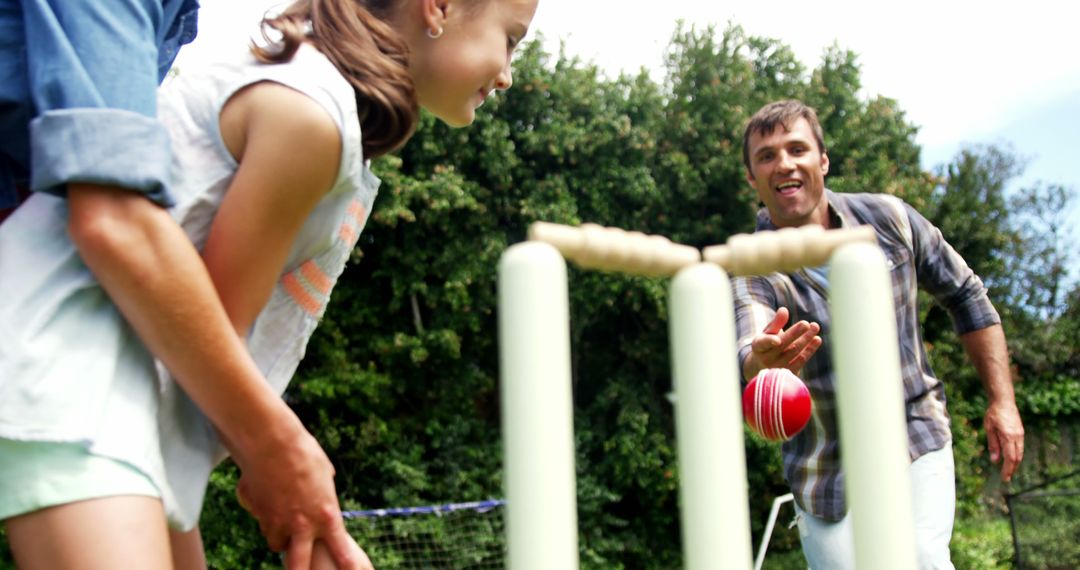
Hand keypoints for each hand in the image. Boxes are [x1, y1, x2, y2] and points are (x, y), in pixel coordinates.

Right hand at [232, 414, 364, 568]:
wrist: (271, 440)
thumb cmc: (304, 452)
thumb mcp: (324, 474)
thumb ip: (325, 493)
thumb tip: (323, 499)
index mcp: (326, 514)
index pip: (340, 550)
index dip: (346, 564)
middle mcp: (302, 524)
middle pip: (299, 565)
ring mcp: (277, 521)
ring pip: (277, 544)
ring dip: (281, 539)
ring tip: (285, 526)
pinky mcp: (258, 513)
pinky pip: (262, 524)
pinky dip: (266, 519)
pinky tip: (268, 502)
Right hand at [749, 307, 821, 374]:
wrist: (763, 366)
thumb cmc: (766, 345)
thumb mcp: (768, 333)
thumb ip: (776, 322)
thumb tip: (784, 310)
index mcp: (759, 347)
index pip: (764, 344)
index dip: (770, 342)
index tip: (777, 340)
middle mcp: (766, 359)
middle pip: (783, 345)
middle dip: (795, 334)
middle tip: (806, 324)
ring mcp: (778, 368)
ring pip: (794, 351)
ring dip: (806, 339)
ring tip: (815, 327)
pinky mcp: (789, 373)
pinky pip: (801, 360)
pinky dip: (810, 350)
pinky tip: (817, 340)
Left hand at [984, 400, 1023, 481]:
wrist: (1004, 401)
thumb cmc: (993, 414)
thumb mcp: (989, 429)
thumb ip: (993, 445)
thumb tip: (995, 461)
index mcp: (1008, 437)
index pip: (1010, 458)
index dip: (1008, 470)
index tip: (1004, 478)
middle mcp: (1017, 437)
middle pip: (1017, 458)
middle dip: (1012, 469)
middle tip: (1006, 477)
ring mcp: (1021, 435)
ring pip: (1020, 453)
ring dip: (1015, 463)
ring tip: (1008, 470)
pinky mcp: (1021, 432)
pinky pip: (1020, 447)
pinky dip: (1016, 455)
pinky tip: (1010, 458)